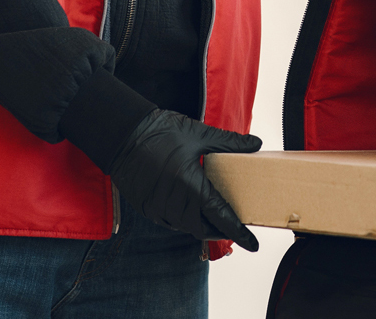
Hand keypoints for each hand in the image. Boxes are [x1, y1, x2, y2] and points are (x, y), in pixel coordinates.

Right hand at [106, 109, 262, 250]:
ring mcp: (157, 207)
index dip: (239, 232)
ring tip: (215, 216)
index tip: (253, 244)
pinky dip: (184, 220)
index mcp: (190, 185)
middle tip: (234, 224)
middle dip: (221, 230)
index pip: (221, 216)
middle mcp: (173, 201)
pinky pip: (170, 222)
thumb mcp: (199, 134)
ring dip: (203, 225)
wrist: (121, 134)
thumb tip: (255, 143)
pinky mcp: (146, 207)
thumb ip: (229, 142)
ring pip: (186, 227)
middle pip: (204, 228)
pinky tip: (191, 209)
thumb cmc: (159, 132)